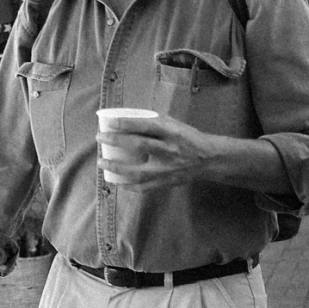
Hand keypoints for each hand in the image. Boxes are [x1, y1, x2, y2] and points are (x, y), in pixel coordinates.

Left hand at [96, 115, 216, 191]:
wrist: (208, 159)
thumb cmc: (189, 137)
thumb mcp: (175, 124)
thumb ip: (155, 122)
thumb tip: (129, 120)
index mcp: (172, 132)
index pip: (146, 126)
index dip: (125, 124)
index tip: (108, 122)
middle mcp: (170, 149)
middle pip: (139, 145)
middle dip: (116, 141)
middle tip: (100, 138)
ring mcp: (168, 169)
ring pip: (138, 171)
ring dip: (117, 168)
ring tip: (102, 163)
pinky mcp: (167, 182)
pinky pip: (144, 187)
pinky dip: (129, 186)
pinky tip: (118, 182)